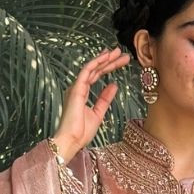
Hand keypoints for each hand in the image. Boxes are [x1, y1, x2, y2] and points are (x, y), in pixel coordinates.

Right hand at [52, 46, 130, 161]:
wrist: (72, 141)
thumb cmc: (81, 132)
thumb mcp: (98, 113)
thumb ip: (105, 99)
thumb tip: (113, 85)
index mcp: (82, 93)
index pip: (96, 76)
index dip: (107, 67)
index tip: (119, 61)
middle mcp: (78, 88)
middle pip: (96, 70)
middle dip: (109, 61)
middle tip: (122, 53)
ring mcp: (76, 87)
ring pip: (93, 68)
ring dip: (105, 59)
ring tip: (117, 52)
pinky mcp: (76, 88)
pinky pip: (87, 71)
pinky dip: (96, 62)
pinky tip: (106, 57)